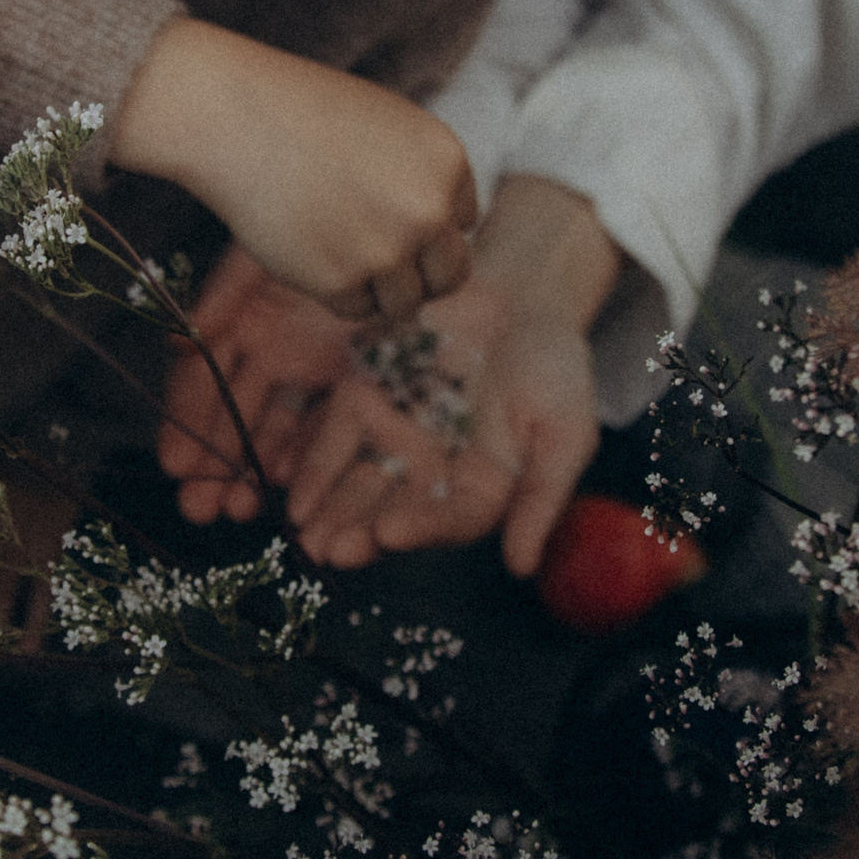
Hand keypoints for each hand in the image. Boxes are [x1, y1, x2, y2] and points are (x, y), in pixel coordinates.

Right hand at [109, 18, 474, 323]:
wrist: (236, 117)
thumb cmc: (305, 116)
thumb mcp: (388, 129)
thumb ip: (422, 181)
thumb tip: (435, 250)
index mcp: (447, 163)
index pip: (464, 223)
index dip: (429, 226)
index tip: (389, 215)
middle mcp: (429, 210)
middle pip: (450, 275)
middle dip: (421, 276)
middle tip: (381, 265)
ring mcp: (388, 249)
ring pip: (406, 303)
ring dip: (377, 289)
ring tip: (336, 251)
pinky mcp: (342, 280)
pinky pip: (356, 310)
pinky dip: (335, 292)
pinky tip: (308, 252)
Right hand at [157, 244, 356, 523]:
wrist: (418, 233)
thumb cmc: (334, 239)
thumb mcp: (270, 252)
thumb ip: (223, 294)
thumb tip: (176, 345)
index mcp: (250, 319)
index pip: (206, 380)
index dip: (188, 423)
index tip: (174, 466)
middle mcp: (277, 349)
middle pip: (235, 416)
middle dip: (214, 465)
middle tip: (197, 509)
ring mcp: (317, 369)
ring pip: (276, 430)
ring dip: (252, 473)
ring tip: (237, 512)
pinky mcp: (359, 384)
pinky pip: (325, 428)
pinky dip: (303, 459)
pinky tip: (286, 487)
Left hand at [288, 174, 622, 573]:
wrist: (520, 291)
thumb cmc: (553, 365)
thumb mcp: (565, 431)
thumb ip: (541, 495)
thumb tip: (520, 567)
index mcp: (481, 488)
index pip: (449, 520)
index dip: (421, 528)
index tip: (391, 534)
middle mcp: (433, 472)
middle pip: (394, 510)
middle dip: (361, 532)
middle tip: (332, 551)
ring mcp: (394, 436)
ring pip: (358, 483)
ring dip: (331, 510)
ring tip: (306, 534)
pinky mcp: (363, 398)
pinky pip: (334, 437)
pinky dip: (315, 464)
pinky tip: (293, 493)